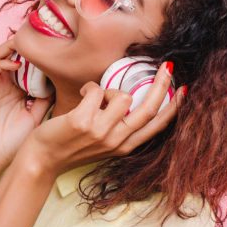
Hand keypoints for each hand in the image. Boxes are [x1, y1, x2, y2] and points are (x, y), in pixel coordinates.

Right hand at [0, 36, 53, 183]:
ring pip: (0, 55)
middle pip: (14, 55)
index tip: (56, 49)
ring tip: (29, 45)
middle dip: (28, 46)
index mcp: (17, 89)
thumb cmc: (14, 142)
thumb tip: (62, 83)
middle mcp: (4, 84)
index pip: (28, 64)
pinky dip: (4, 62)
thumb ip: (46, 99)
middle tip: (44, 40)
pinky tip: (17, 65)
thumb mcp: (36, 117)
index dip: (39, 56)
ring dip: (13, 48)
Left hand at [18, 62, 185, 177]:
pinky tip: (81, 95)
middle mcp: (116, 140)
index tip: (184, 90)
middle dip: (161, 85)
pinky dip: (89, 87)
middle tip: (166, 66)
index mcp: (124, 146)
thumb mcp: (101, 141)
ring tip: (94, 96)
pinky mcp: (83, 121)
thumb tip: (129, 97)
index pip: (156, 125)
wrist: (42, 159)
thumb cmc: (70, 146)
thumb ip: (117, 125)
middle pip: (148, 109)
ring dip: (107, 88)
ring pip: (121, 96)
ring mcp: (100, 132)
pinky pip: (96, 90)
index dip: (173, 106)